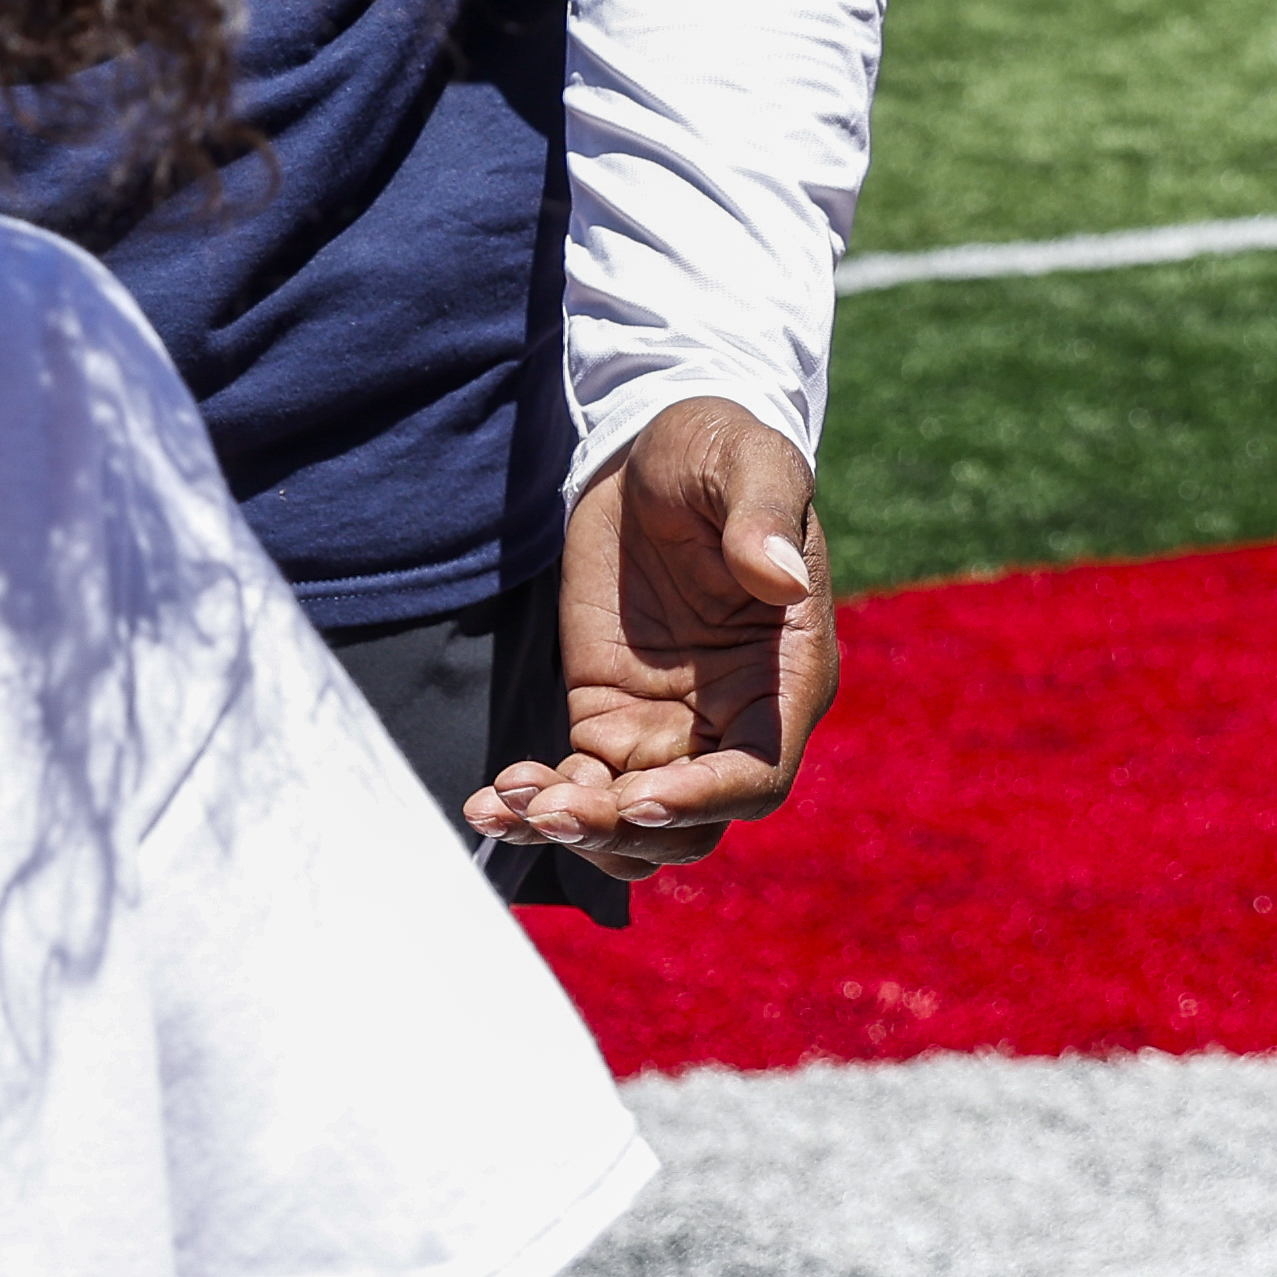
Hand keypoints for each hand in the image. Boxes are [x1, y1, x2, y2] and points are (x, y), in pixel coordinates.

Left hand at [473, 395, 833, 886]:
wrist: (654, 447)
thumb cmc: (719, 450)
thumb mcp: (748, 464)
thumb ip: (764, 518)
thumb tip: (781, 575)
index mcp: (786, 677)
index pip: (757, 774)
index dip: (703, 798)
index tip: (637, 797)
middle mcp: (734, 719)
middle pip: (690, 820)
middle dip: (622, 827)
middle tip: (549, 809)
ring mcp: (669, 726)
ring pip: (633, 820)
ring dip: (575, 829)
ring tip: (505, 806)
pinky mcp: (608, 715)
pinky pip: (580, 782)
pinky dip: (539, 802)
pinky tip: (490, 799)